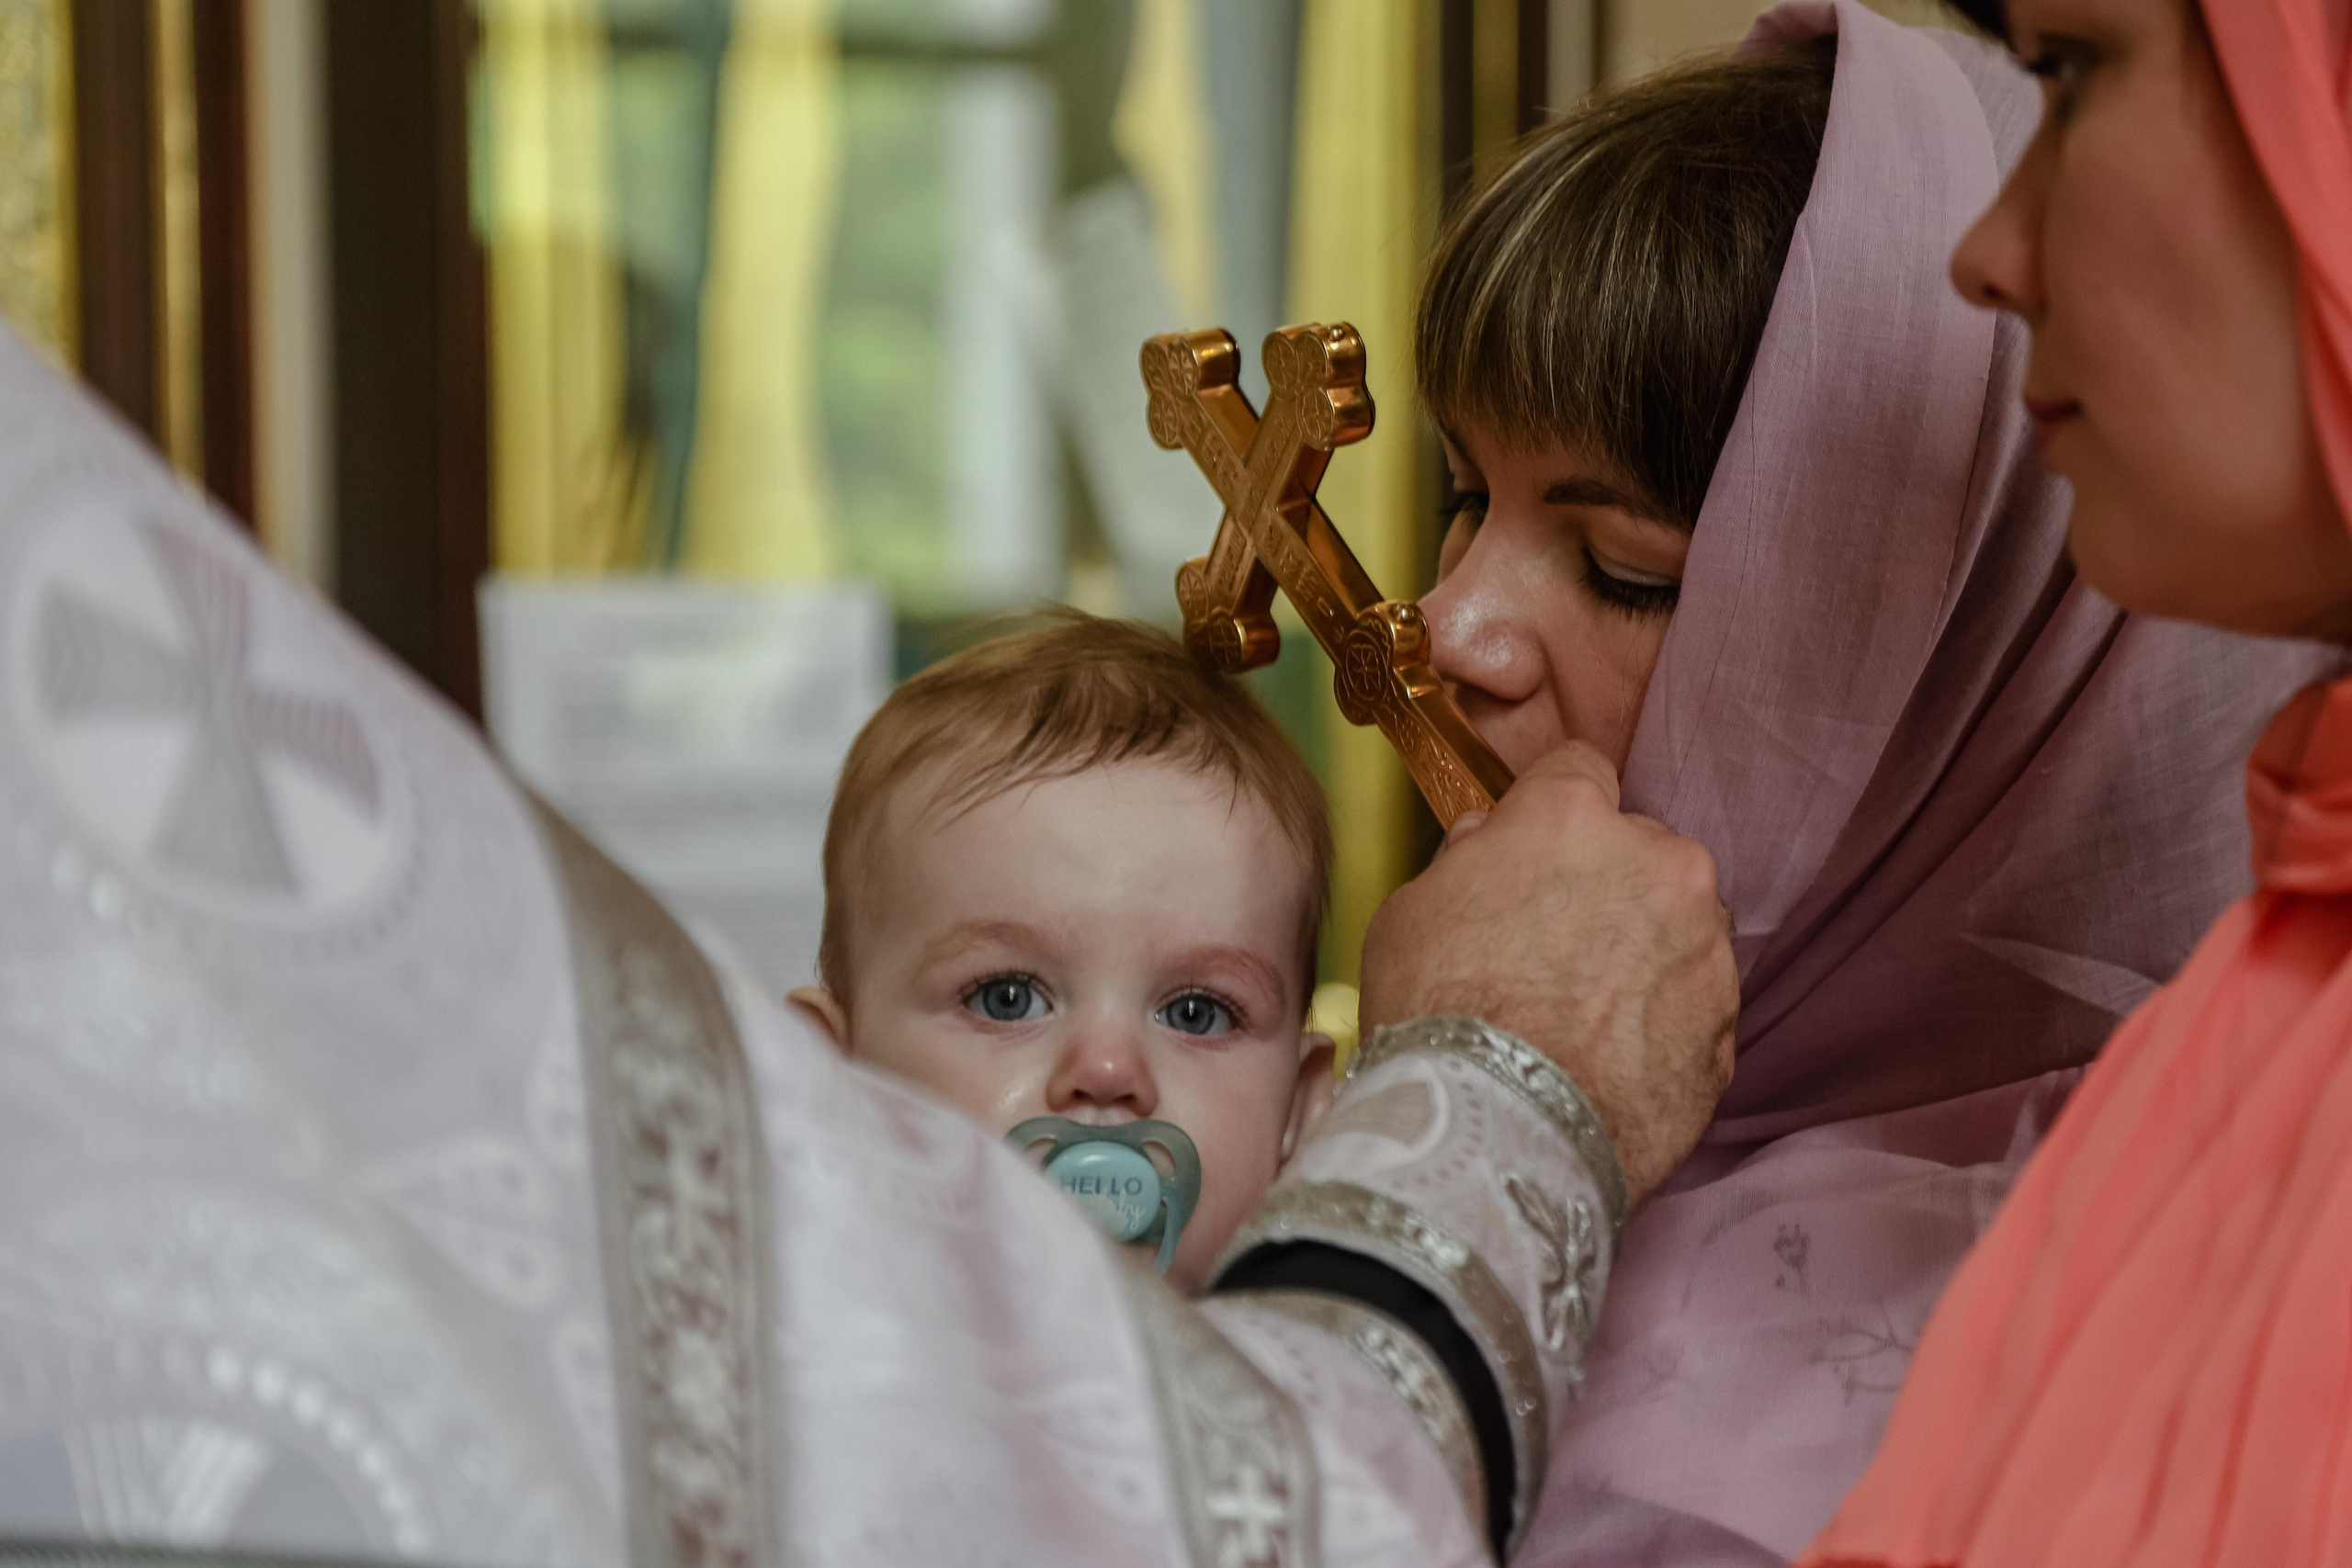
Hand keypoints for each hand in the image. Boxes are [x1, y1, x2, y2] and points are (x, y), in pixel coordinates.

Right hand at [1359, 743, 1737, 1205]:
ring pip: (1678, 929)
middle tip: (1550, 948)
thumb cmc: (1439, 1013)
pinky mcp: (1727, 1028)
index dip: (1550, 810)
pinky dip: (1661, 1026)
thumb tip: (1490, 846)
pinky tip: (1607, 1064)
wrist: (1501, 1136)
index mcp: (1574, 817)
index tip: (1534, 847)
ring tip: (1581, 1020)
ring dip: (1643, 956)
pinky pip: (1693, 1007)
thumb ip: (1466, 863)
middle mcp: (1660, 863)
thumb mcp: (1410, 912)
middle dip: (1605, 886)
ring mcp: (1706, 947)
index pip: (1579, 769)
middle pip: (1639, 851)